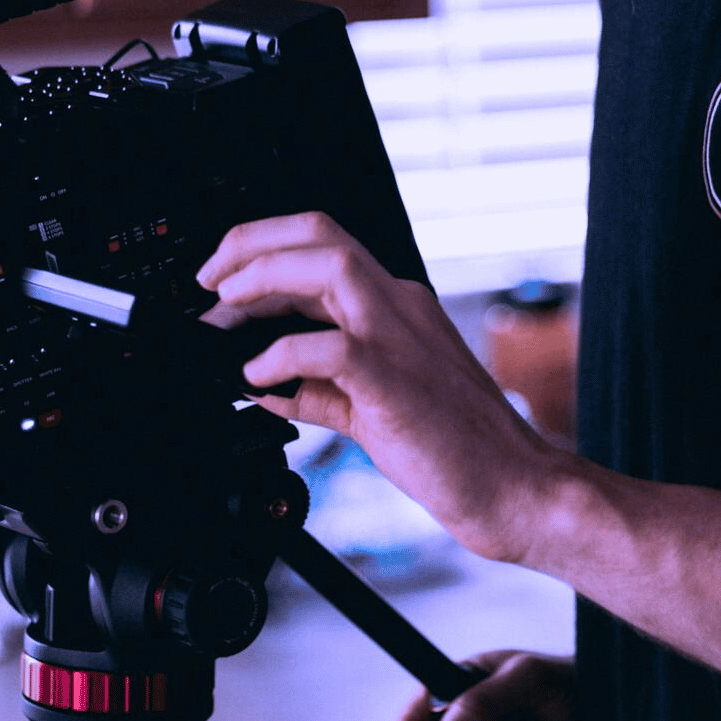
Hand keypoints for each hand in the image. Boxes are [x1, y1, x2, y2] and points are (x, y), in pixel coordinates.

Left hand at [197, 212, 568, 560]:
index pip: (322, 246)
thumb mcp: (372, 409)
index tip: (221, 281)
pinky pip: (329, 345)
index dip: (261, 251)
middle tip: (207, 282)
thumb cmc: (455, 451)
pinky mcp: (396, 379)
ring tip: (224, 309)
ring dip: (261, 277)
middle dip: (249, 244)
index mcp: (395, 307)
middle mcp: (399, 306)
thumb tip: (258, 385)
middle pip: (318, 233)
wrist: (514, 487)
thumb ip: (317, 390)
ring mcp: (401, 336)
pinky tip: (254, 377)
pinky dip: (281, 353)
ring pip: (327, 264)